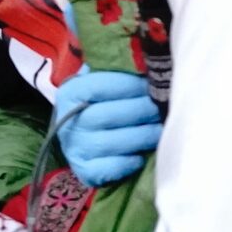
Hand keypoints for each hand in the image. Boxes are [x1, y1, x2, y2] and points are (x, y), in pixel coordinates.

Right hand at [56, 68, 162, 185]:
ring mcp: (74, 148)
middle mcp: (68, 121)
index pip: (101, 86)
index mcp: (72, 92)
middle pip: (109, 115)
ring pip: (112, 143)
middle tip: (163, 107)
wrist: (83, 132)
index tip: (152, 84)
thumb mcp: (104, 79)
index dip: (130, 85)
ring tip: (160, 129)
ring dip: (142, 136)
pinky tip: (141, 156)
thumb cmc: (103, 101)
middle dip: (142, 111)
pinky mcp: (83, 170)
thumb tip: (147, 61)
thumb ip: (119, 69)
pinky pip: (108, 169)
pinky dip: (127, 163)